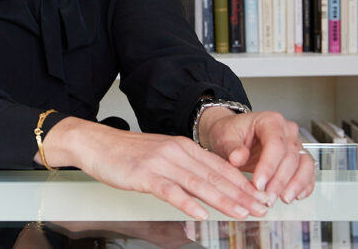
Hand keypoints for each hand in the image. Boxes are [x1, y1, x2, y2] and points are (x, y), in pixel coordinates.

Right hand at [40, 117, 270, 220]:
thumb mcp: (162, 155)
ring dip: (222, 199)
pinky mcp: (144, 174)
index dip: (243, 183)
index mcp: (183, 146)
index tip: (261, 197)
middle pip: (214, 175)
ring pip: (198, 183)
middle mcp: (176, 151)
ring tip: (241, 213)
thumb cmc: (127, 153)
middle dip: (241, 194)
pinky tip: (199, 213)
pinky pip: (169, 190)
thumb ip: (185, 167)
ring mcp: (160, 162)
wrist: (96, 144)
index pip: (220, 166)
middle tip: (261, 208)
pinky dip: (186, 202)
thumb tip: (210, 184)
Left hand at [197, 108, 315, 204]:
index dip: (268, 166)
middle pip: (291, 157)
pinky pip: (308, 172)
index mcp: (270, 121)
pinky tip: (295, 196)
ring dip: (295, 184)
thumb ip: (232, 147)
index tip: (258, 183)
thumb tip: (238, 157)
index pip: (275, 144)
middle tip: (267, 197)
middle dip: (279, 180)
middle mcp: (286, 131)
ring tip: (282, 198)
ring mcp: (295, 144)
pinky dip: (304, 186)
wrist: (231, 136)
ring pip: (305, 164)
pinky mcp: (298, 159)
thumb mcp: (224, 137)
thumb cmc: (229, 132)